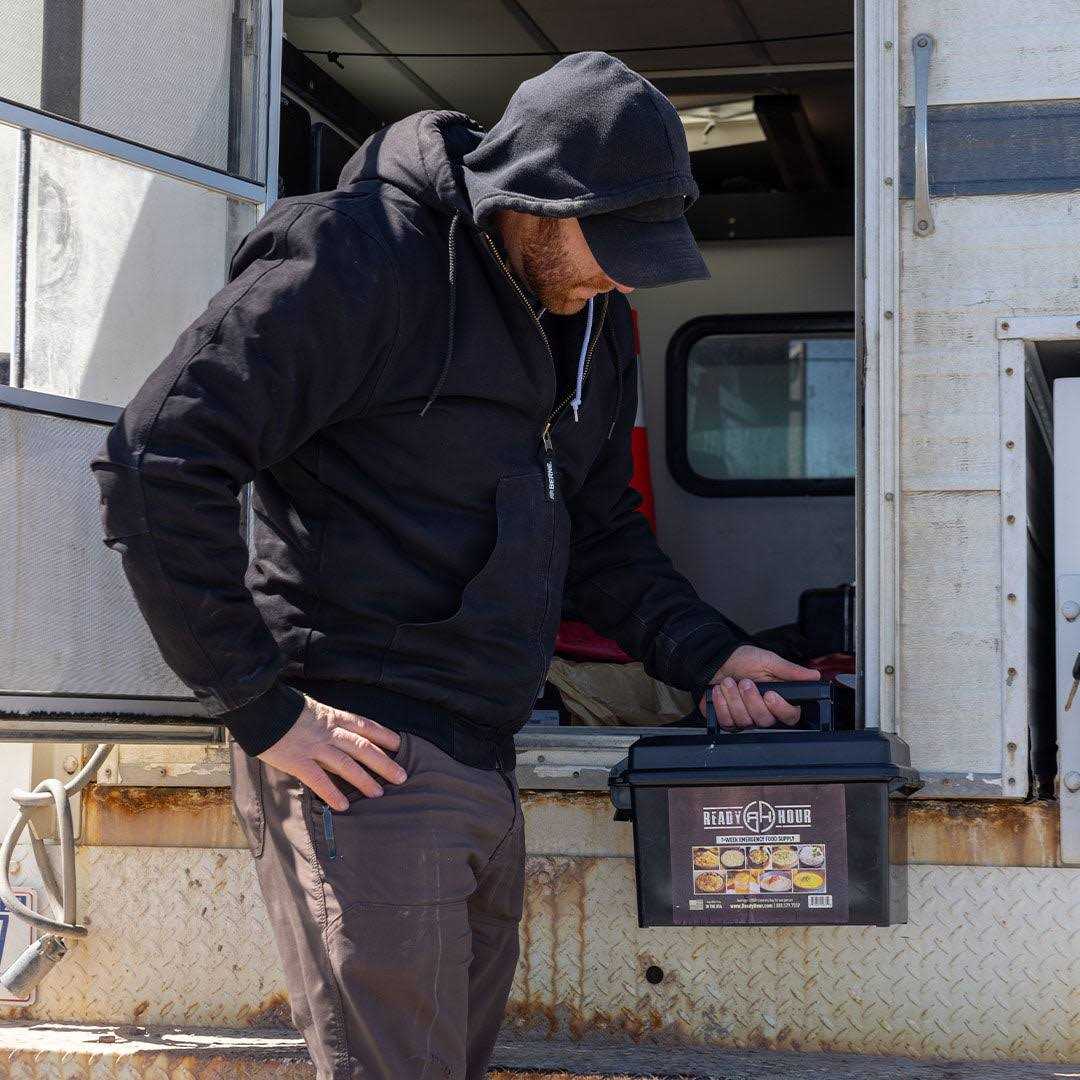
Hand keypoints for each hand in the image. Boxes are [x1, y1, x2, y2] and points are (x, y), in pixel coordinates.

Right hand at [257, 693, 406, 810]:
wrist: (260, 707)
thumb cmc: (285, 709)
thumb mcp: (312, 709)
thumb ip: (328, 722)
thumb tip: (342, 736)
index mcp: (333, 716)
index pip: (365, 726)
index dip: (385, 735)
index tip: (400, 745)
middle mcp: (328, 731)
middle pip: (363, 747)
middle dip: (384, 762)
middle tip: (402, 776)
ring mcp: (314, 746)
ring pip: (346, 764)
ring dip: (364, 780)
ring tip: (379, 794)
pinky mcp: (297, 760)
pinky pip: (318, 779)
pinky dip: (332, 792)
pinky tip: (343, 805)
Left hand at [699, 645, 820, 729]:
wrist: (716, 660)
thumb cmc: (742, 659)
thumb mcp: (768, 661)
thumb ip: (790, 670)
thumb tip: (814, 675)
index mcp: (778, 698)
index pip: (790, 716)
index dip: (781, 708)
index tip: (770, 694)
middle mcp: (764, 711)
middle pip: (766, 720)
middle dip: (752, 699)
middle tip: (745, 682)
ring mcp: (746, 718)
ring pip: (745, 721)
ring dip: (734, 699)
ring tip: (729, 682)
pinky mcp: (728, 720)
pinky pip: (728, 722)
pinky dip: (722, 704)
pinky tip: (720, 691)